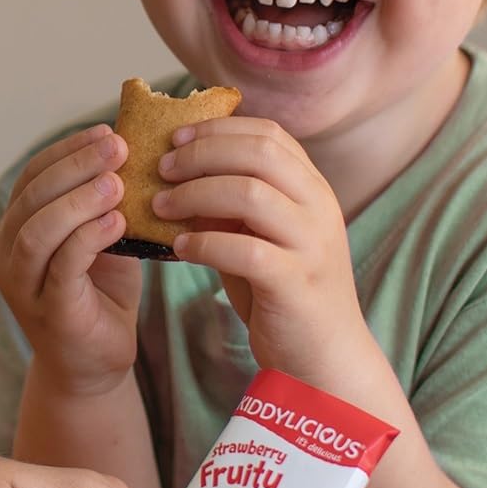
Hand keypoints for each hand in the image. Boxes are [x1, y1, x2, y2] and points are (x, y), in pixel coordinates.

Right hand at [0, 123, 141, 395]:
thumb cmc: (101, 290)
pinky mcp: (51, 312)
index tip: (107, 129)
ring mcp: (24, 286)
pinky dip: (89, 237)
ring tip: (118, 182)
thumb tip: (132, 145)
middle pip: (32, 196)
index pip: (33, 175)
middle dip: (77, 165)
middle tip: (119, 146)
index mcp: (18, 227)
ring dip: (80, 199)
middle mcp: (9, 253)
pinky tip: (118, 221)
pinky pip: (63, 266)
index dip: (68, 149)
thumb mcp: (102, 235)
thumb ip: (105, 199)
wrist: (96, 361)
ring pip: (38, 230)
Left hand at [153, 117, 368, 379]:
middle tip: (163, 168)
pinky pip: (245, 250)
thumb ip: (236, 203)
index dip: (220, 129)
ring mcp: (312, 244)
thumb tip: (179, 172)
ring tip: (161, 206)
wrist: (324, 358)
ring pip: (253, 194)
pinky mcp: (297, 282)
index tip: (178, 136)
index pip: (270, 134)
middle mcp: (319, 207)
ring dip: (197, 193)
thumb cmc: (285, 292)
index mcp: (313, 187)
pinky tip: (181, 248)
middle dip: (203, 154)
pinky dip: (206, 243)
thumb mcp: (264, 235)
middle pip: (260, 153)